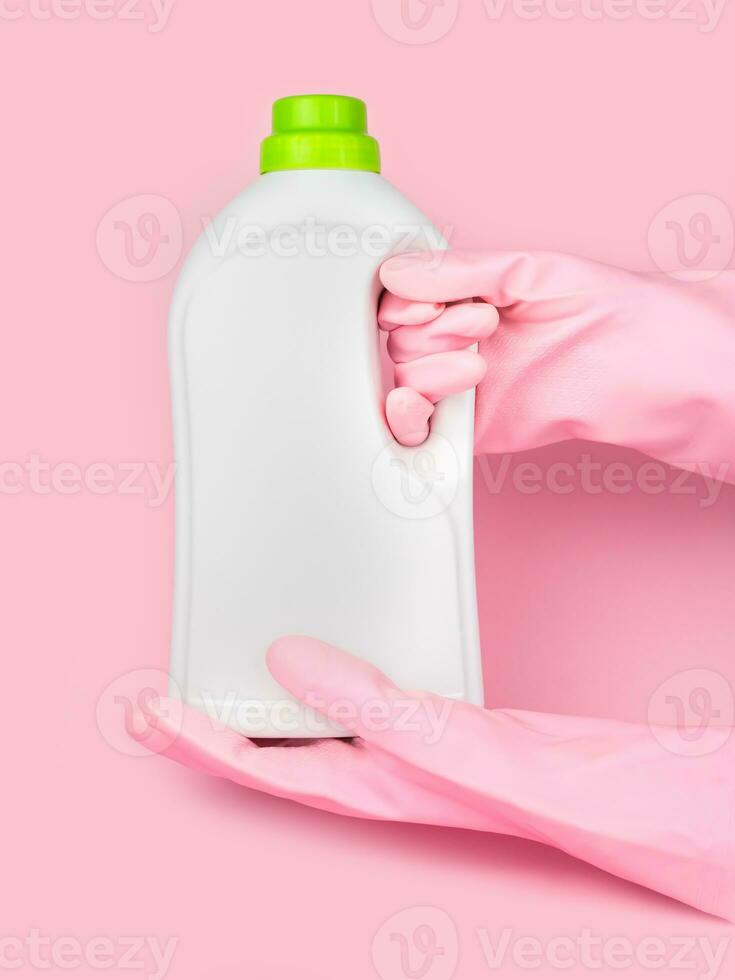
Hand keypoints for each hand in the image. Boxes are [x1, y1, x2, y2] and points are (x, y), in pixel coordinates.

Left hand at [138, 637, 734, 919]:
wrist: (581, 785)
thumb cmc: (514, 780)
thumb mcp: (431, 736)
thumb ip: (358, 697)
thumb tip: (284, 661)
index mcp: (357, 782)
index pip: (255, 767)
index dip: (197, 743)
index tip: (150, 715)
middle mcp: (362, 767)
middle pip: (262, 751)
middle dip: (203, 731)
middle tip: (154, 705)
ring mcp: (385, 747)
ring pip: (300, 727)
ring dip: (251, 708)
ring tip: (215, 676)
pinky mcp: (409, 719)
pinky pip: (344, 696)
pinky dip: (313, 676)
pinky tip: (308, 655)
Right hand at [380, 251, 734, 480]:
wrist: (642, 365)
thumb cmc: (602, 309)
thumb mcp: (523, 270)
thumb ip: (457, 272)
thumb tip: (394, 273)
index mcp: (467, 301)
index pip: (400, 301)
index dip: (403, 302)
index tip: (429, 300)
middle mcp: (459, 344)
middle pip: (398, 341)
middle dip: (429, 331)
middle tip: (480, 324)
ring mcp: (462, 388)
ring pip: (404, 381)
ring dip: (429, 368)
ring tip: (479, 359)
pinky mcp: (471, 430)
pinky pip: (419, 432)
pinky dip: (405, 421)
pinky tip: (415, 405)